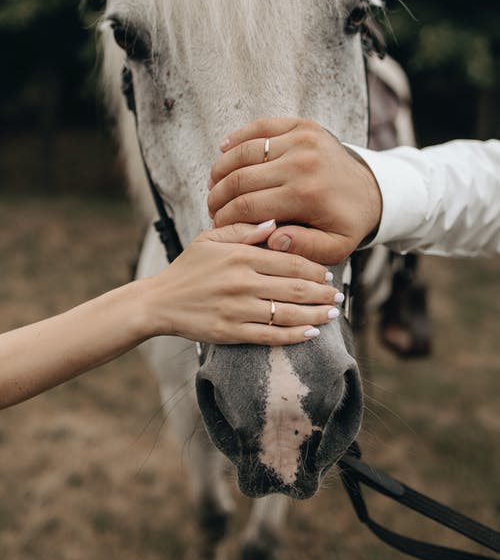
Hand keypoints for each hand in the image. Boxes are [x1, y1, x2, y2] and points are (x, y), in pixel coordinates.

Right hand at [144, 221, 343, 344]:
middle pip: (293, 288)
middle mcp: (242, 282)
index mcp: (240, 256)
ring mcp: (237, 309)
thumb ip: (243, 229)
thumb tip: (275, 224)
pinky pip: (270, 336)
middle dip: (321, 293)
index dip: (313, 268)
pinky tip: (311, 334)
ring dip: (315, 314)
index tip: (327, 273)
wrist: (159, 302)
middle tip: (338, 295)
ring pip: (286, 313)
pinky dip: (294, 335)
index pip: (288, 261)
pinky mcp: (231, 331)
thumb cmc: (188, 268)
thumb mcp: (210, 239)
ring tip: (332, 314)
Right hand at [208, 118, 381, 264]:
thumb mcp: (333, 248)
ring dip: (221, 170)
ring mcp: (302, 138)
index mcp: (306, 194)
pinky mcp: (302, 125)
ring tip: (214, 187)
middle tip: (212, 210)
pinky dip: (236, 139)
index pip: (248, 205)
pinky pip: (259, 127)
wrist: (372, 190)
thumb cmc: (346, 223)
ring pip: (243, 151)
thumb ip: (302, 249)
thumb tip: (271, 239)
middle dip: (218, 196)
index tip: (216, 227)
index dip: (225, 218)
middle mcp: (302, 162)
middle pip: (240, 178)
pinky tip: (223, 153)